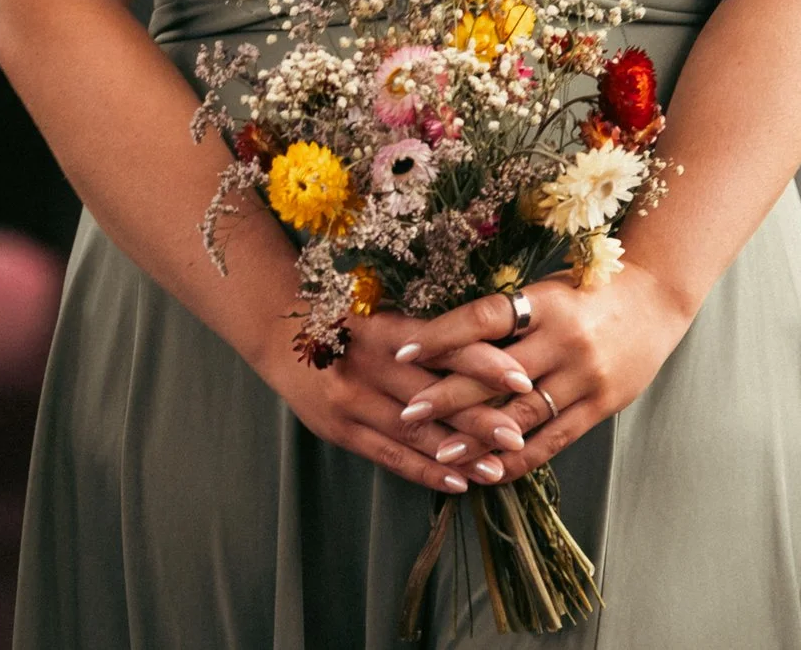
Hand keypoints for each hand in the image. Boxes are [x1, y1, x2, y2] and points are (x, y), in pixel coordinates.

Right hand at [268, 311, 533, 493]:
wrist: (279, 336)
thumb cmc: (348, 323)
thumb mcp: (384, 317)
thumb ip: (430, 337)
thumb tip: (498, 354)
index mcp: (383, 328)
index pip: (441, 347)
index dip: (482, 363)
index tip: (521, 378)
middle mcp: (365, 364)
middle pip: (431, 395)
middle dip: (478, 418)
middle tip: (518, 436)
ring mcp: (349, 400)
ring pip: (412, 432)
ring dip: (457, 454)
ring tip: (497, 469)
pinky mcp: (339, 429)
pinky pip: (388, 455)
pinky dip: (424, 471)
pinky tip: (456, 483)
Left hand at [393, 268, 695, 485]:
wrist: (656, 300)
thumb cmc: (585, 293)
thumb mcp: (544, 291)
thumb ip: (503, 318)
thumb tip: (437, 342)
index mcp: (545, 303)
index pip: (484, 318)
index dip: (442, 335)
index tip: (402, 351)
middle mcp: (565, 340)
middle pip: (497, 374)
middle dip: (447, 397)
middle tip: (407, 414)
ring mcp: (586, 376)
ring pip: (523, 414)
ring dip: (479, 437)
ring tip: (441, 454)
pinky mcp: (601, 405)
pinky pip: (555, 440)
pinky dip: (519, 458)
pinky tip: (488, 471)